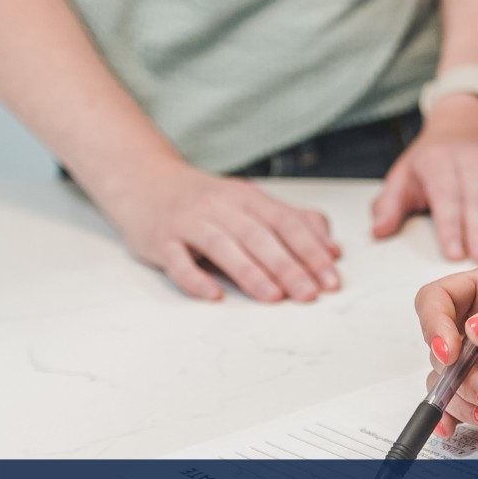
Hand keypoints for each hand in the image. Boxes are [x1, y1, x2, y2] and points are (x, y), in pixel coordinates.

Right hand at [108, 165, 340, 301]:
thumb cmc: (208, 201)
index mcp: (249, 198)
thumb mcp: (253, 203)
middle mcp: (220, 206)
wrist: (144, 181)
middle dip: (288, 266)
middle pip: (259, 236)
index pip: (287, 223)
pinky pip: (177, 260)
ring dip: (250, 273)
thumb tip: (333, 250)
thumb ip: (294, 223)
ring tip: (274, 297)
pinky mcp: (160, 239)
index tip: (331, 278)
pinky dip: (195, 278)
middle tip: (310, 294)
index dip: (312, 251)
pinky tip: (213, 295)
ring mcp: (189, 222)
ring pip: (223, 246)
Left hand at [372, 95, 477, 262]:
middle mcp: (470, 163)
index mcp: (438, 164)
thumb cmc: (433, 158)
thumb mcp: (404, 175)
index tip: (453, 252)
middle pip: (476, 202)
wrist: (466, 124)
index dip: (450, 227)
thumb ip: (390, 205)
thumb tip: (379, 231)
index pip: (446, 199)